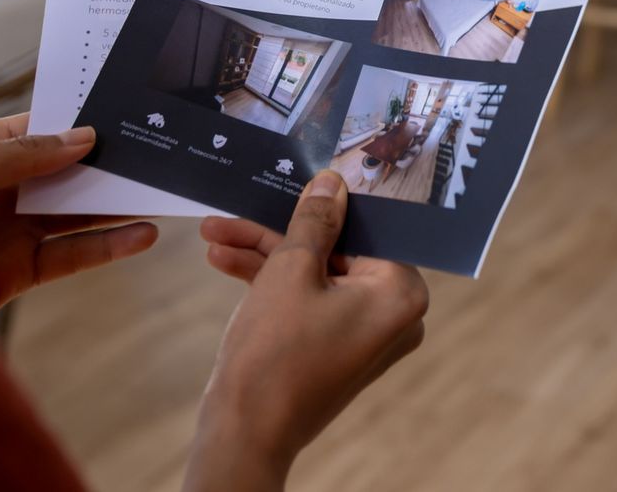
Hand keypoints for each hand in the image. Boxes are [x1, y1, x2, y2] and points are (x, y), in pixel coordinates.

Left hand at [0, 114, 156, 313]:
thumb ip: (22, 155)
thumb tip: (84, 138)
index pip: (42, 132)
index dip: (82, 125)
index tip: (129, 117)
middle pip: (66, 173)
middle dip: (108, 166)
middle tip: (159, 154)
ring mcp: (9, 232)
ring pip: (76, 214)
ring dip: (117, 205)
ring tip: (162, 195)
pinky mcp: (15, 274)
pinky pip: (70, 256)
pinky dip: (107, 247)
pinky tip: (140, 237)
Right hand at [186, 173, 429, 491]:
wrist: (244, 434)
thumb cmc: (274, 354)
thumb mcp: (290, 271)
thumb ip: (314, 222)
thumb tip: (331, 183)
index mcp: (402, 294)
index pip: (366, 230)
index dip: (323, 207)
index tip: (293, 184)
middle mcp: (394, 316)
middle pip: (336, 252)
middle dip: (278, 234)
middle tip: (234, 215)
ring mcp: (365, 335)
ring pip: (315, 276)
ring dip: (265, 256)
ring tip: (214, 236)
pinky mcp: (335, 348)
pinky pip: (309, 302)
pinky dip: (272, 285)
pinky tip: (226, 261)